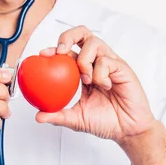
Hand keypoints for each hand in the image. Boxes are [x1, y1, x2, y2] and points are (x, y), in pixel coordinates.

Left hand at [37, 26, 155, 144]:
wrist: (127, 130)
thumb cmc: (106, 122)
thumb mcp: (76, 119)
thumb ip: (58, 116)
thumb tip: (38, 116)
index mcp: (83, 71)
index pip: (68, 52)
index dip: (54, 49)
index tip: (42, 55)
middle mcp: (96, 63)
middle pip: (82, 34)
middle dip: (68, 36)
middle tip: (60, 52)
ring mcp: (110, 63)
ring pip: (94, 42)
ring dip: (84, 60)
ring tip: (86, 80)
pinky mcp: (122, 67)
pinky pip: (106, 61)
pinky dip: (100, 74)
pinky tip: (104, 87)